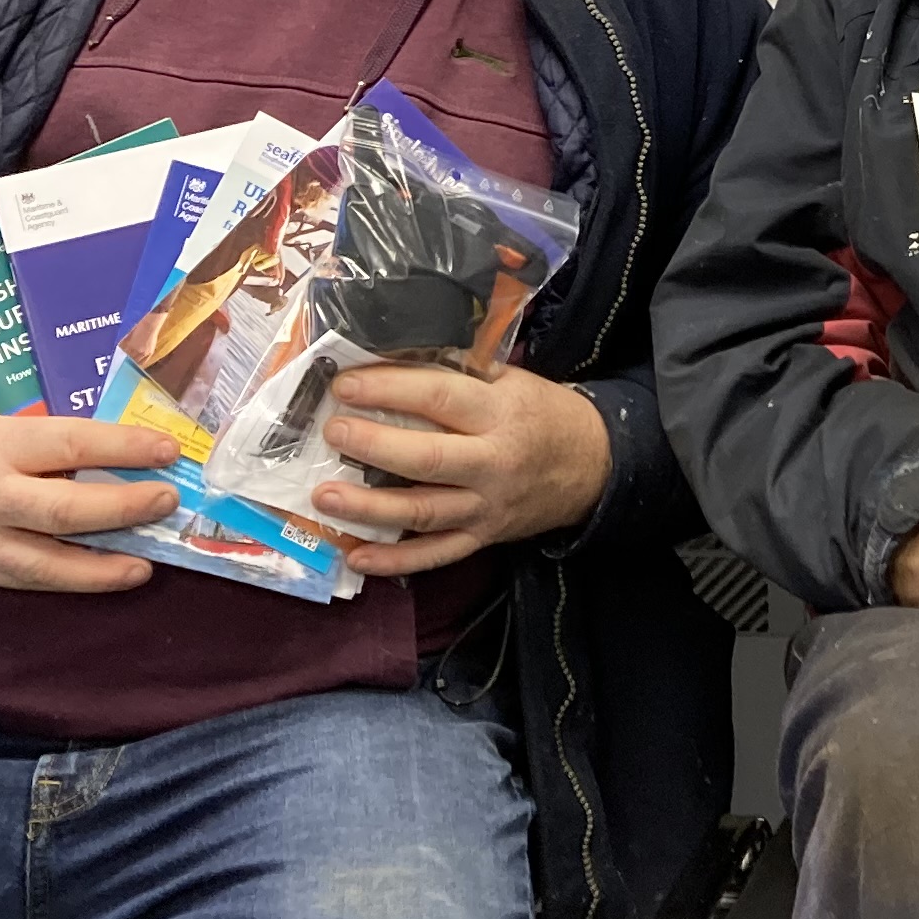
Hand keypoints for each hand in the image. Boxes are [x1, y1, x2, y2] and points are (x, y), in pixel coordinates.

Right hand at [0, 396, 181, 594]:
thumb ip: (34, 442)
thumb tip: (99, 454)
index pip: (74, 444)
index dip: (125, 447)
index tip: (167, 449)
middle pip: (69, 512)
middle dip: (125, 510)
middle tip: (167, 502)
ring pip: (48, 564)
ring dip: (101, 569)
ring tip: (143, 566)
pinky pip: (21, 579)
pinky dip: (62, 581)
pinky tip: (93, 578)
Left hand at [315, 361, 612, 577]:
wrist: (594, 466)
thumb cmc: (543, 414)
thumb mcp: (512, 380)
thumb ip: (461, 373)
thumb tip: (394, 357)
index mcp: (500, 414)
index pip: (440, 398)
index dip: (390, 389)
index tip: (346, 384)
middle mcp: (493, 463)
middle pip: (427, 459)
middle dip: (374, 446)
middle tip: (332, 432)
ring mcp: (486, 507)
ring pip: (423, 513)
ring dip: (369, 507)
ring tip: (324, 496)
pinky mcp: (483, 537)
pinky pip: (436, 555)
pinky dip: (395, 561)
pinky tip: (357, 557)